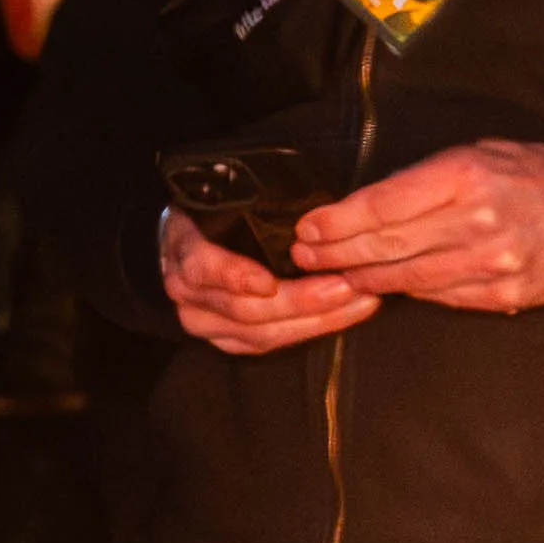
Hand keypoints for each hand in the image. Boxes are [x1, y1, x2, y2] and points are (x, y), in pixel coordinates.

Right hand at [162, 207, 378, 357]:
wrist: (188, 243)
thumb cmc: (213, 215)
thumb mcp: (219, 199)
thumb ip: (245, 203)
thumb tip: (301, 208)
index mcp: (185, 253)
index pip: (203, 269)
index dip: (236, 277)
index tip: (269, 282)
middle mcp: (189, 295)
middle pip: (245, 309)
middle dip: (301, 300)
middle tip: (345, 285)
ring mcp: (206, 322)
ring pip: (263, 334)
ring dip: (317, 320)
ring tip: (358, 301)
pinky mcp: (228, 340)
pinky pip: (271, 344)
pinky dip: (312, 330)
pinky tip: (345, 314)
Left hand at [290, 140, 543, 310]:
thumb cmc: (536, 174)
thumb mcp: (479, 153)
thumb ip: (424, 181)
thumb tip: (364, 209)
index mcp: (466, 176)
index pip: (381, 205)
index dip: (335, 221)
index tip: (307, 227)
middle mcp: (478, 221)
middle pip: (384, 246)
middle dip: (334, 253)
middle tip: (304, 256)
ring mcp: (492, 264)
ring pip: (405, 278)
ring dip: (361, 278)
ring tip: (332, 273)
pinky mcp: (504, 295)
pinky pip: (439, 297)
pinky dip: (408, 291)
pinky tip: (386, 285)